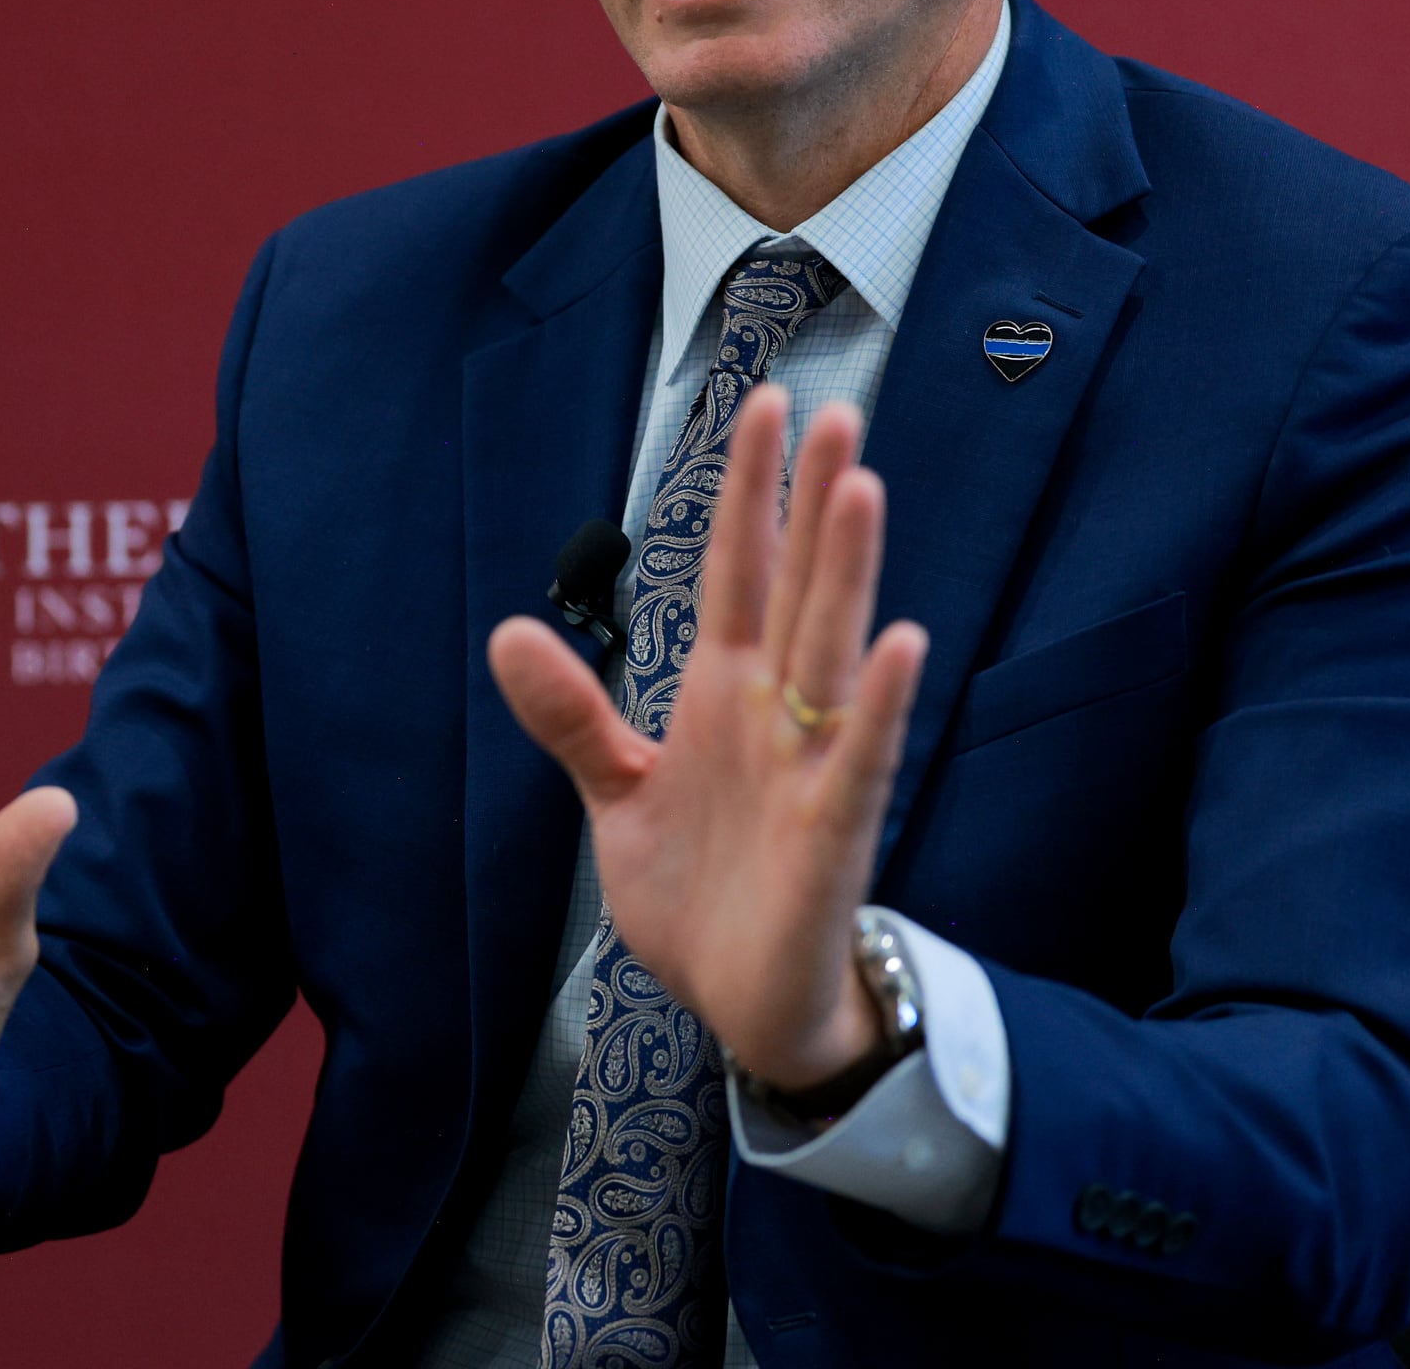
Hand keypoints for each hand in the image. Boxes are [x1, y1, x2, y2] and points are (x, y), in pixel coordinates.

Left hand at [490, 385, 926, 1090]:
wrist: (744, 1006)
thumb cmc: (702, 893)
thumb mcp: (618, 793)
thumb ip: (573, 716)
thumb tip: (507, 633)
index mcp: (726, 693)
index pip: (742, 569)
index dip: (749, 492)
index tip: (767, 404)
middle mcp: (778, 712)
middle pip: (797, 587)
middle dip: (813, 502)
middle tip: (836, 409)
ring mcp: (812, 766)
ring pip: (832, 650)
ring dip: (847, 572)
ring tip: (861, 486)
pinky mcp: (835, 833)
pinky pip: (863, 757)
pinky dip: (881, 703)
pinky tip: (902, 641)